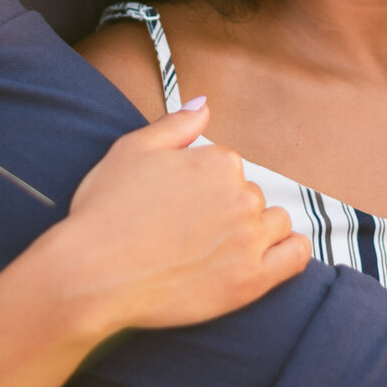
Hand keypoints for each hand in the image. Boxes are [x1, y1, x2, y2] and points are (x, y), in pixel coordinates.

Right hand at [59, 100, 309, 332]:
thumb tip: (204, 105)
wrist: (93, 274)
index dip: (203, 186)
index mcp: (219, 162)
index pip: (229, 168)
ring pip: (274, 223)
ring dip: (256, 230)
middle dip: (226, 209)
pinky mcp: (251, 281)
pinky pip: (294, 258)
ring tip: (220, 247)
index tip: (180, 205)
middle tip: (189, 230)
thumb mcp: (132, 150)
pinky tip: (270, 254)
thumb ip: (175, 124)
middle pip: (250, 196)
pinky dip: (288, 252)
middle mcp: (242, 197)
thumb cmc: (105, 211)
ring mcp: (249, 240)